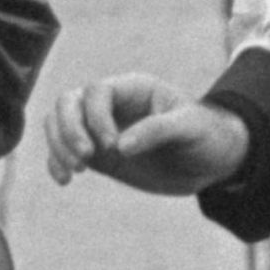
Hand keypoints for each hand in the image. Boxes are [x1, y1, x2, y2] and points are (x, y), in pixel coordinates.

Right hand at [41, 73, 251, 193]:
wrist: (214, 161)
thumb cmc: (207, 136)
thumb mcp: (191, 128)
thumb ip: (157, 131)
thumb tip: (119, 146)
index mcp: (132, 89)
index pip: (96, 92)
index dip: (96, 116)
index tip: (112, 146)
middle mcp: (110, 105)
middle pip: (68, 103)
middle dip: (68, 129)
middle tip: (85, 158)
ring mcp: (99, 128)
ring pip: (58, 124)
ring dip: (58, 146)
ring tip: (74, 172)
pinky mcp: (97, 153)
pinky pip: (64, 151)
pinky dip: (56, 163)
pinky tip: (64, 180)